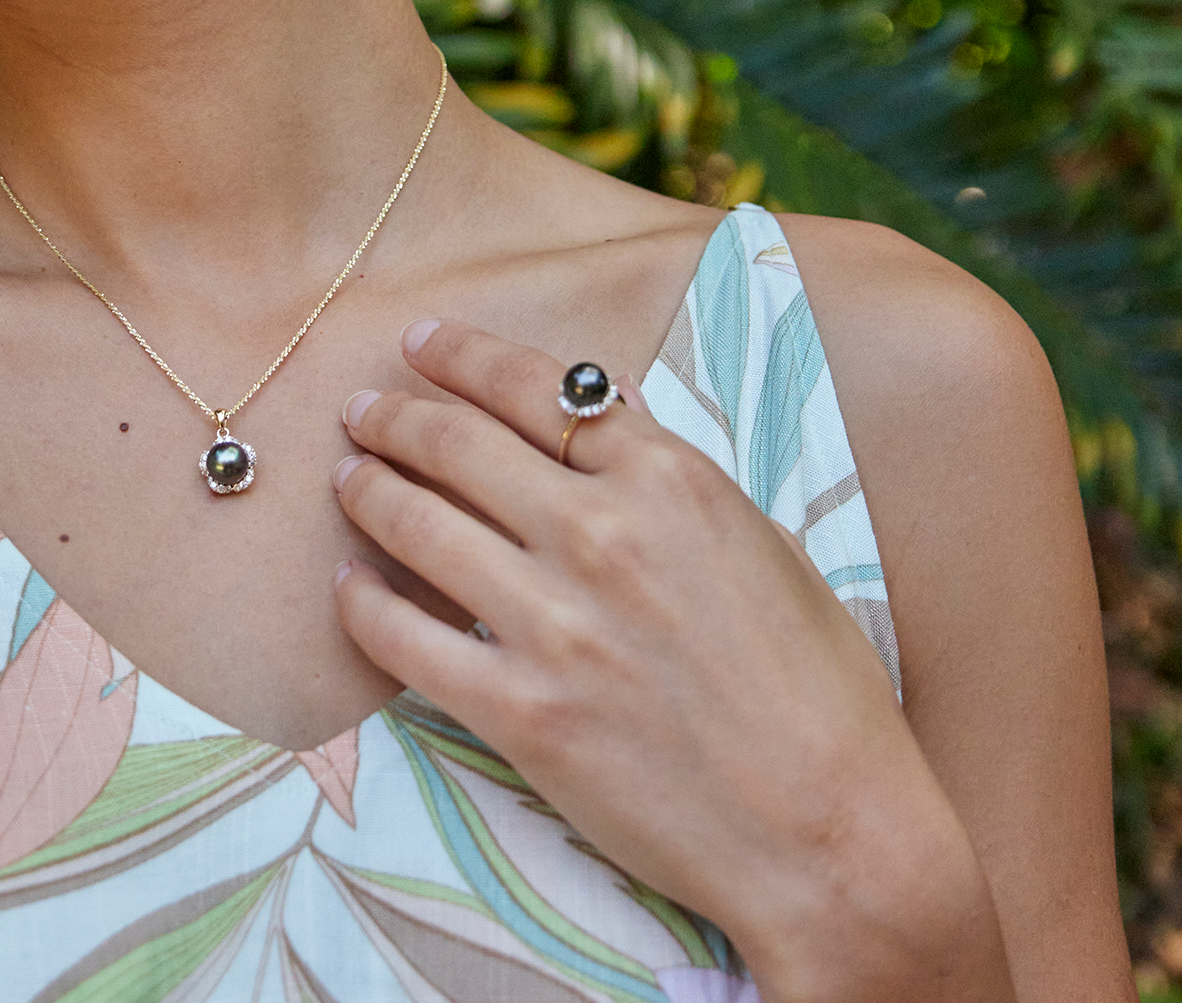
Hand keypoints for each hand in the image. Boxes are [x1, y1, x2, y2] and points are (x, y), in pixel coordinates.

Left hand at [331, 318, 1011, 1002]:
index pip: (537, 387)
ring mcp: (556, 624)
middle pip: (460, 444)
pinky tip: (348, 584)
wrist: (836, 839)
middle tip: (360, 407)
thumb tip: (591, 424)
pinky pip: (406, 640)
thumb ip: (667, 481)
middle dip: (396, 415)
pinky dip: (362, 605)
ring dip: (368, 490)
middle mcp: (603, 535)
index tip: (422, 342)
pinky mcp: (523, 713)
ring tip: (346, 475)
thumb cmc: (817, 693)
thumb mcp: (759, 543)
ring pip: (418, 526)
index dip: (464, 357)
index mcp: (669, 481)